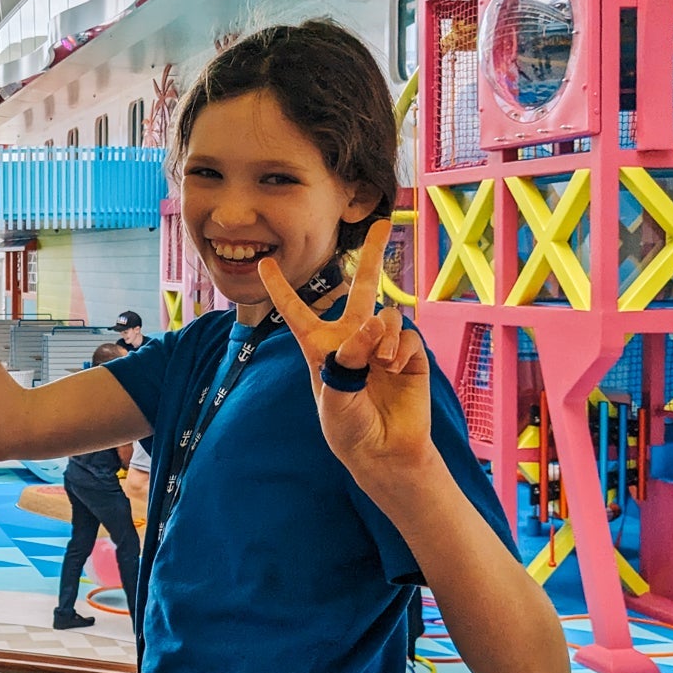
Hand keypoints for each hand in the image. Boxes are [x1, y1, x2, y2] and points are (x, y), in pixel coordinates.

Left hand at [261, 221, 433, 480]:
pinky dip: (399, 348)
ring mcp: (382, 344)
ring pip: (386, 315)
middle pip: (364, 287)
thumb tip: (374, 323)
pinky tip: (394, 367)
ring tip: (378, 364)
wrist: (382, 451)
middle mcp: (353, 339)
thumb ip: (348, 359)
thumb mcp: (334, 395)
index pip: (297, 312)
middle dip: (375, 255)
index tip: (263, 264)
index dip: (280, 288)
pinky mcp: (409, 354)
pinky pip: (406, 334)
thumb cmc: (348, 427)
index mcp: (321, 347)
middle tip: (383, 222)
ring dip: (381, 335)